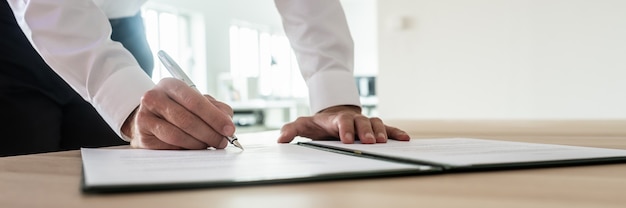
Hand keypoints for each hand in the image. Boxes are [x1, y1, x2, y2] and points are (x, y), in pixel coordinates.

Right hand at [122, 78, 235, 149]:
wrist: (150, 117)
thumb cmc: (178, 108)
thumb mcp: (196, 101)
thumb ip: (216, 109)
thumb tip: (228, 123)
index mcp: (171, 85)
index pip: (195, 101)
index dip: (214, 117)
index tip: (229, 129)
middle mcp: (154, 98)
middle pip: (187, 119)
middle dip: (210, 133)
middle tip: (222, 141)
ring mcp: (145, 117)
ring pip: (178, 135)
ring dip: (199, 143)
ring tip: (209, 145)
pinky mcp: (143, 136)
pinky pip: (169, 146)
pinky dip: (186, 149)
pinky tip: (193, 148)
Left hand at [277, 105, 409, 143]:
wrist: (334, 115)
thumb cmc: (319, 123)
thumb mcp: (303, 124)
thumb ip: (292, 129)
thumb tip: (280, 139)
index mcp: (336, 119)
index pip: (341, 121)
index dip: (345, 128)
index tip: (346, 139)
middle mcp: (353, 119)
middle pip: (361, 122)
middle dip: (364, 131)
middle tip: (368, 141)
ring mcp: (365, 122)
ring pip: (375, 123)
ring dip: (381, 132)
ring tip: (383, 142)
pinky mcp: (374, 127)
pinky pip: (387, 128)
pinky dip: (396, 132)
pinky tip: (405, 138)